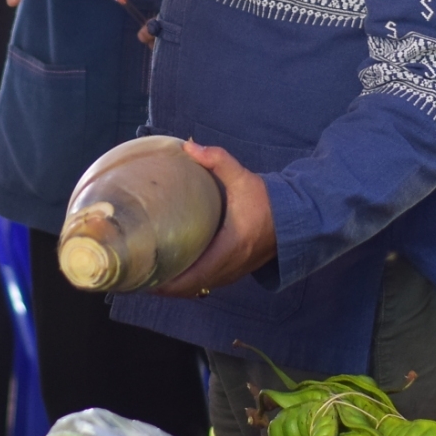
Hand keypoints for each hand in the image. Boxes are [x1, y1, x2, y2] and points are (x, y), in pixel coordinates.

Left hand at [154, 141, 277, 297]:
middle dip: (165, 287)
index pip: (194, 276)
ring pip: (199, 288)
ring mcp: (234, 272)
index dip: (169, 283)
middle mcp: (230, 266)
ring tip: (151, 277)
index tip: (147, 280)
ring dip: (177, 288)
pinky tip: (175, 273)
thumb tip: (188, 147)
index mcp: (229, 248)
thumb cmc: (267, 201)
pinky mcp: (236, 271)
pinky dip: (190, 284)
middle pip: (191, 288)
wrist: (295, 218)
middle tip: (140, 277)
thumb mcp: (243, 178)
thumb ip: (217, 161)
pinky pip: (208, 284)